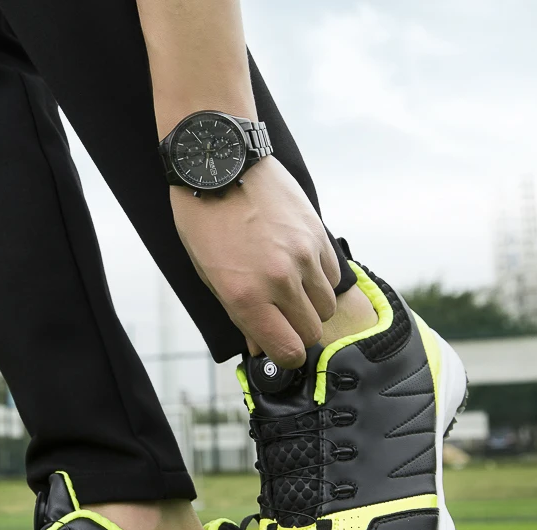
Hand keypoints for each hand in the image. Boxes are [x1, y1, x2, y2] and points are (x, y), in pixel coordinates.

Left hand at [171, 156, 339, 367]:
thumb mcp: (208, 275)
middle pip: (312, 332)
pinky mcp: (318, 234)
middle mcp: (280, 281)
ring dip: (311, 307)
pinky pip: (332, 275)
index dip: (286, 358)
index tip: (282, 352)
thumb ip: (238, 315)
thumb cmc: (204, 221)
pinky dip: (320, 280)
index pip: (288, 350)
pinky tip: (300, 269)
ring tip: (290, 291)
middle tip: (283, 322)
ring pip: (327, 306)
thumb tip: (260, 347)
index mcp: (246, 297)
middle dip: (299, 334)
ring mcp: (304, 256)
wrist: (221, 164)